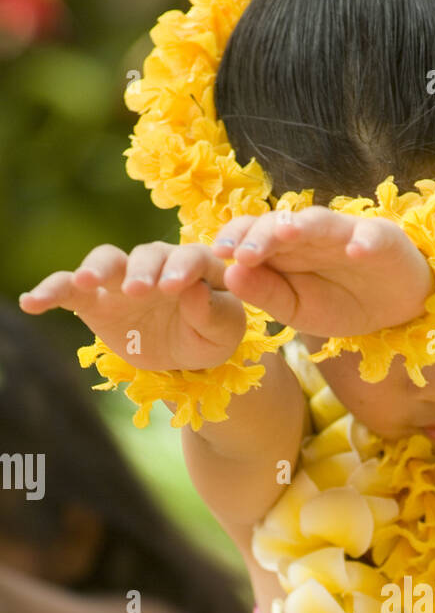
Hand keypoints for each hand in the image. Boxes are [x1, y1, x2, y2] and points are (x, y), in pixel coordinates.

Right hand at [19, 243, 246, 371]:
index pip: (191, 257)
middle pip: (145, 254)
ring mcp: (122, 279)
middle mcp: (156, 263)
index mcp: (196, 266)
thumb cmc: (209, 336)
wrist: (182, 358)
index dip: (183, 268)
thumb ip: (216, 313)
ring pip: (105, 261)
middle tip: (137, 291)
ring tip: (85, 283)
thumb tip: (195, 290)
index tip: (175, 288)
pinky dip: (50, 292)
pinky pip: (69, 290)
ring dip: (94, 269)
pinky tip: (31, 303)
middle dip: (140, 271)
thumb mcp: (225, 333)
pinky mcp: (95, 300)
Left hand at [213, 207, 434, 337]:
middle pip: (282, 224)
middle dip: (262, 234)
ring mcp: (348, 234)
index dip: (238, 239)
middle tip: (242, 252)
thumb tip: (229, 274)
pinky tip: (357, 251)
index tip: (219, 254)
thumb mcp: (297, 309)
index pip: (256, 234)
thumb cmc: (342, 302)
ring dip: (304, 226)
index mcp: (288, 249)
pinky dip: (365, 243)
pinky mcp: (383, 240)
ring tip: (287, 234)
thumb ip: (266, 294)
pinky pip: (373, 237)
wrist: (395, 307)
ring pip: (322, 223)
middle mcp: (313, 235)